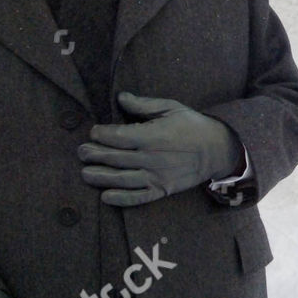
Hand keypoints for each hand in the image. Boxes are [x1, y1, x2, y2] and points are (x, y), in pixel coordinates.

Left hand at [78, 92, 242, 206]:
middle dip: (94, 155)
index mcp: (153, 135)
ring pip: (122, 179)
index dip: (102, 134)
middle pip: (116, 158)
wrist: (217, 150)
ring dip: (101, 177)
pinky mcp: (162, 189)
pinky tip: (105, 197)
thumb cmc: (192, 125)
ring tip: (85, 174)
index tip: (93, 132)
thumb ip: (143, 105)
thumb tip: (120, 98)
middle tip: (81, 152)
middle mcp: (152, 157)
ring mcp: (157, 176)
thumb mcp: (171, 107)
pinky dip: (121, 199)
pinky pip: (138, 197)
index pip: (119, 136)